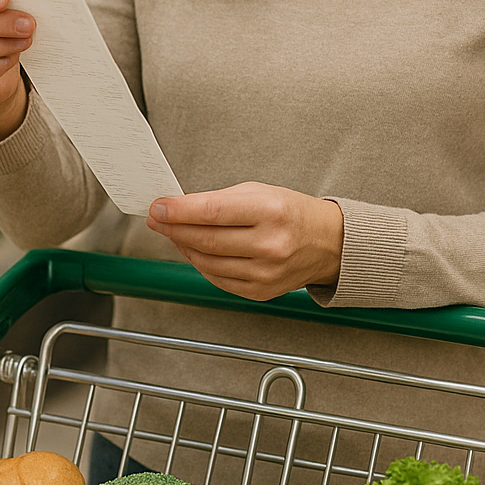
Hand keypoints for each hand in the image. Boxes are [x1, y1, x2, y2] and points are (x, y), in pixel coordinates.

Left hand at [146, 182, 343, 300]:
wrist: (327, 243)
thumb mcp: (260, 192)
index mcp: (270, 211)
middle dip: (174, 228)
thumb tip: (179, 208)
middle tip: (157, 219)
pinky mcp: (260, 292)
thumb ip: (219, 200)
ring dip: (183, 247)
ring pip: (207, 262)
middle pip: (206, 239)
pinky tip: (195, 250)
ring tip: (173, 233)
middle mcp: (270, 244)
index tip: (159, 207)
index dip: (179, 211)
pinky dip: (201, 264)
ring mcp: (265, 273)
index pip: (212, 211)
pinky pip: (218, 279)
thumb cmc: (292, 213)